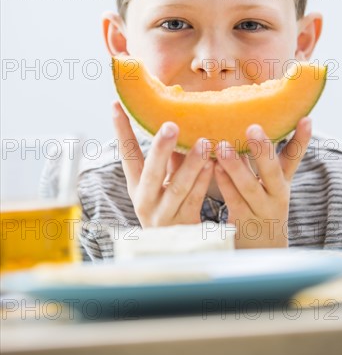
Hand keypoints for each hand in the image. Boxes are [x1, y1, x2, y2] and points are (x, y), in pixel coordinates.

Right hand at [112, 101, 213, 226]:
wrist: (178, 250)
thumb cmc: (173, 204)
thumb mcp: (164, 181)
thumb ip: (170, 158)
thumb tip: (178, 121)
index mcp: (137, 186)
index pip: (126, 155)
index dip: (121, 130)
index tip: (116, 104)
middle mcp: (146, 200)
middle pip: (151, 172)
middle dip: (160, 148)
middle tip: (171, 125)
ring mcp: (164, 215)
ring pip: (177, 187)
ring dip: (191, 164)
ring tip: (203, 142)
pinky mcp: (184, 225)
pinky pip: (195, 200)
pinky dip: (204, 181)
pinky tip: (214, 164)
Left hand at [214, 118, 311, 248]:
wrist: (262, 252)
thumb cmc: (260, 207)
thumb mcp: (268, 185)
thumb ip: (258, 160)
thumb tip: (247, 122)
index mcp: (283, 183)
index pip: (294, 158)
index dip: (301, 140)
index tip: (305, 119)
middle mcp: (276, 196)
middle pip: (273, 172)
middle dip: (263, 150)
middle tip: (253, 128)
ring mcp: (261, 211)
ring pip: (250, 188)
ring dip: (236, 167)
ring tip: (223, 147)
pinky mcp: (243, 223)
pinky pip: (233, 202)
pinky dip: (224, 185)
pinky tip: (214, 169)